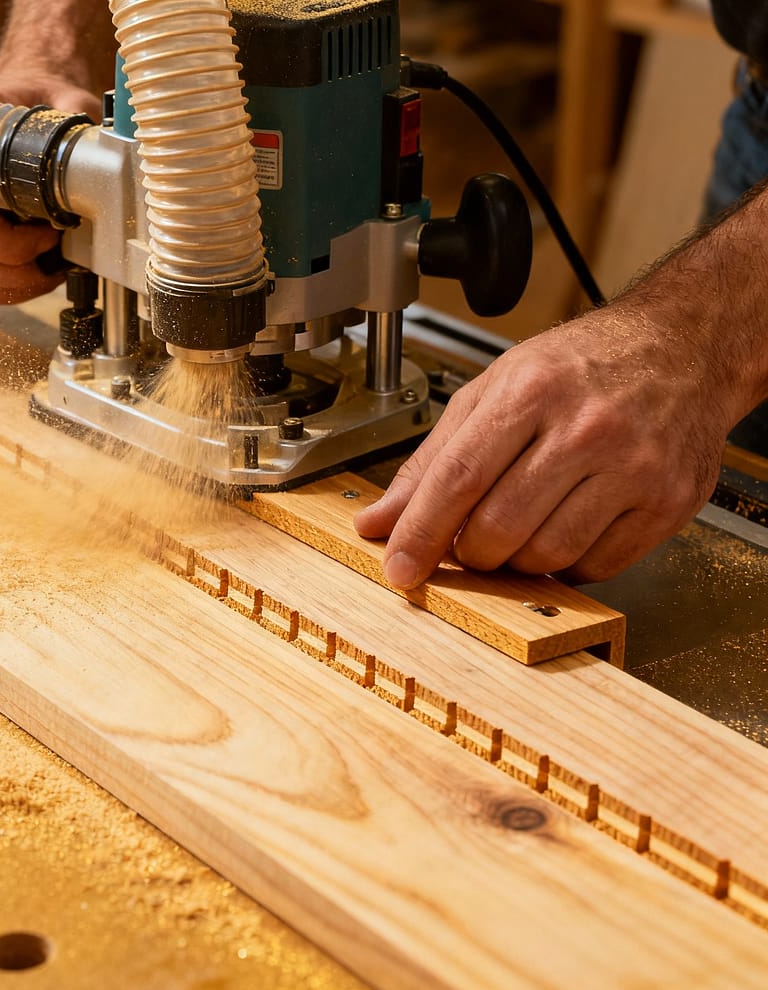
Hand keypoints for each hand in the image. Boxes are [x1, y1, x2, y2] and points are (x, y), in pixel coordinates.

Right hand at [0, 74, 101, 304]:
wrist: (15, 99)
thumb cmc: (34, 101)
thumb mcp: (61, 102)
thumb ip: (76, 125)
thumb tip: (104, 160)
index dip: (15, 247)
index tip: (53, 235)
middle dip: (20, 274)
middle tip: (59, 264)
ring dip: (16, 286)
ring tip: (52, 271)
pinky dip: (7, 288)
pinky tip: (37, 273)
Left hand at [354, 304, 730, 585]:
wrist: (684, 346)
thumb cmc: (581, 366)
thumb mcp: (494, 390)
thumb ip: (432, 460)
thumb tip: (380, 520)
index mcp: (532, 391)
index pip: (459, 479)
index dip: (420, 533)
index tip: (399, 568)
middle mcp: (587, 428)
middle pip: (498, 528)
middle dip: (468, 552)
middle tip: (467, 541)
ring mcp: (635, 467)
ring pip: (545, 557)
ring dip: (516, 561)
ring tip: (518, 528)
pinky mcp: (668, 503)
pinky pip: (596, 567)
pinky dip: (566, 565)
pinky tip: (564, 530)